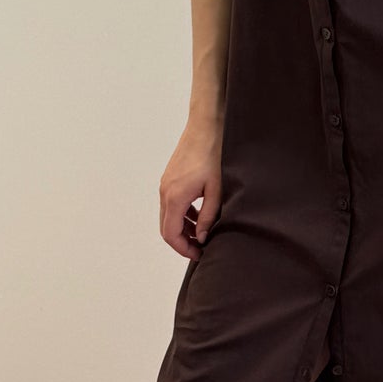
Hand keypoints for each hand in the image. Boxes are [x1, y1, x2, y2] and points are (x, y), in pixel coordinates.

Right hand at [160, 119, 222, 259]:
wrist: (206, 127)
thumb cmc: (214, 155)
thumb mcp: (217, 190)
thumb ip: (208, 217)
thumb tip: (201, 237)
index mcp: (175, 197)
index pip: (171, 234)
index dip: (183, 249)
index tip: (199, 254)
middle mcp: (165, 192)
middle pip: (166, 227)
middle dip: (182, 241)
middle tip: (201, 248)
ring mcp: (166, 184)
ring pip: (168, 216)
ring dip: (182, 228)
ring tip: (202, 234)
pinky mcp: (170, 178)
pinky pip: (171, 203)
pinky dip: (182, 214)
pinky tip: (199, 215)